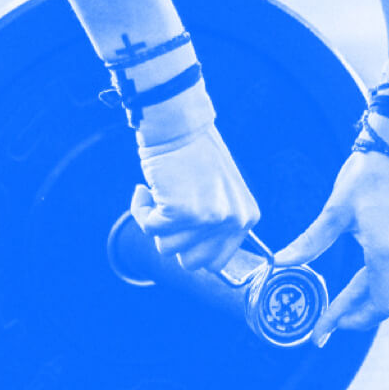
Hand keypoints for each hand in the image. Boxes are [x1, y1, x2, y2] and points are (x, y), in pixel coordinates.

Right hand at [130, 124, 259, 272]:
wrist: (178, 125)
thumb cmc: (194, 155)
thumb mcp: (219, 193)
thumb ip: (215, 225)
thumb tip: (192, 259)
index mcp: (247, 218)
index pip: (216, 263)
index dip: (191, 249)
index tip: (182, 227)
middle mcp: (233, 221)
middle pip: (191, 263)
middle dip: (173, 241)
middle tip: (170, 212)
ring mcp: (209, 218)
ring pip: (166, 248)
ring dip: (156, 223)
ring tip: (162, 194)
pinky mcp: (182, 212)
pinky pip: (148, 228)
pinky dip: (141, 210)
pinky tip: (147, 189)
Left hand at [274, 150, 388, 346]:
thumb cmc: (370, 175)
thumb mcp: (335, 211)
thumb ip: (310, 241)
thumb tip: (279, 263)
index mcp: (388, 252)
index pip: (373, 305)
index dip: (345, 321)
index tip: (320, 331)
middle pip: (384, 305)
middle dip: (353, 317)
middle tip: (326, 324)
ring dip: (370, 304)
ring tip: (343, 308)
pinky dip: (386, 289)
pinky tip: (368, 285)